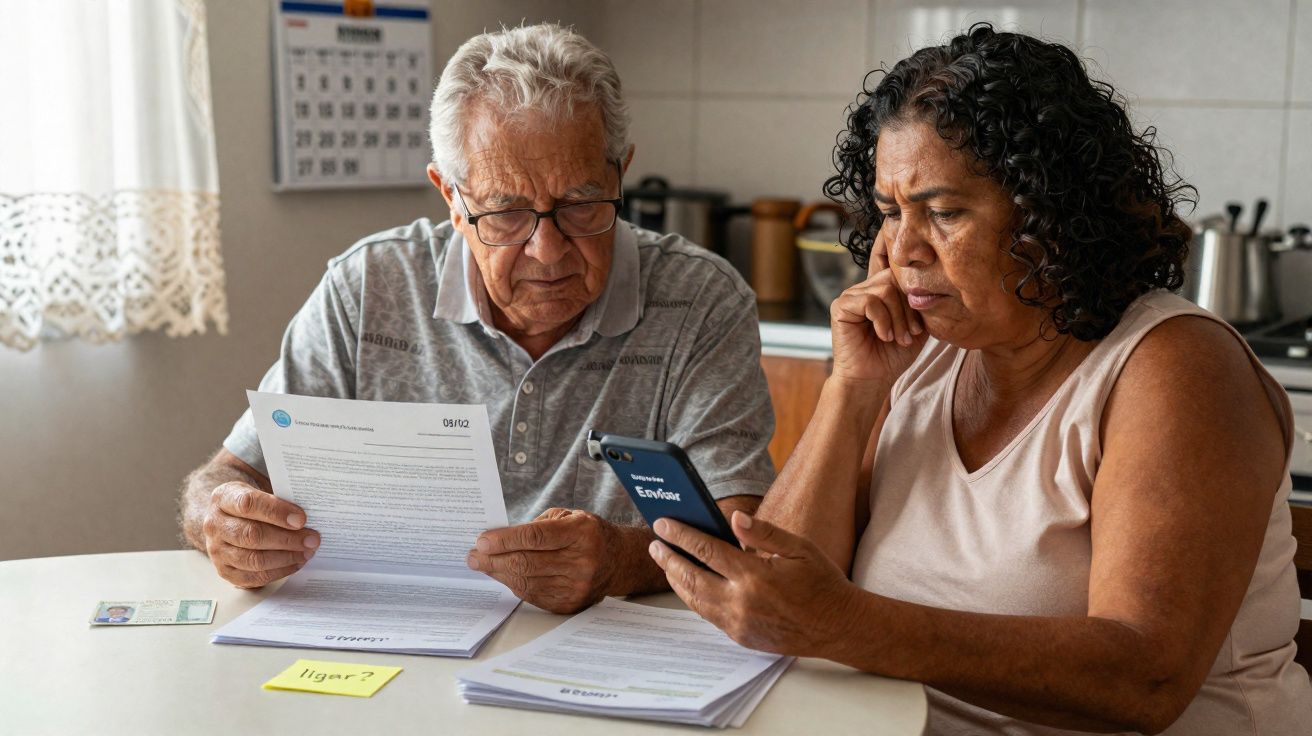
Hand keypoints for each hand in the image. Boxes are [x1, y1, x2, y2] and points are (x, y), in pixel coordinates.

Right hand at [201, 482, 318, 588]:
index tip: (302, 519)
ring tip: (307, 552)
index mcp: (223, 498)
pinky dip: (278, 572)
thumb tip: (306, 519)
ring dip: (285, 558)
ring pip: (253, 559)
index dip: (277, 512)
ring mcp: (217, 550)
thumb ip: (280, 500)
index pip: (248, 504)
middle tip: (312, 539)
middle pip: (251, 535)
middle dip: (287, 539)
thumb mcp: (260, 490)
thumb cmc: (252, 504)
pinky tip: (295, 563)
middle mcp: (215, 524)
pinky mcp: (224, 571)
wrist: (229, 518)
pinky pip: (253, 577)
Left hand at [466, 508, 620, 613]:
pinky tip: (503, 575)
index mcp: (581, 532)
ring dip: (499, 573)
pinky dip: (514, 584)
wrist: (619, 561)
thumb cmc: (588, 534)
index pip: (536, 537)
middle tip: (473, 556)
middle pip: (527, 562)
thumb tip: (499, 539)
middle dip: (494, 559)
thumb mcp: (569, 516)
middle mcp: (581, 561)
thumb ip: (537, 526)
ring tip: (483, 565)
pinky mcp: (570, 603)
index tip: (482, 541)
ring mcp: (577, 586)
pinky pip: (533, 595)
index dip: (505, 540)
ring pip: (526, 581)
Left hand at [649, 511, 862, 656]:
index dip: (681, 535)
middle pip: (691, 577)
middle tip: (654, 544)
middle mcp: (742, 602)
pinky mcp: (741, 637)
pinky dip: (694, 598)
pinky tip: (689, 585)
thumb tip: (733, 518)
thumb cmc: (821, 583)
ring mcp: (739, 623)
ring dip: (677, 580)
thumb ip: (764, 533)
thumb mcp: (799, 548)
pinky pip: (708, 615)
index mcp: (756, 576)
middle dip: (669, 559)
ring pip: (695, 600)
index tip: (663, 524)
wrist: (837, 626)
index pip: (706, 550)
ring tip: (666, 563)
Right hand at [829, 234, 926, 385]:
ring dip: (898, 317)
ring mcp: (851, 296)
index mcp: (880, 290)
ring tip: (899, 338)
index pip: (895, 266)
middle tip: (912, 333)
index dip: (906, 270)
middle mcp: (864, 288)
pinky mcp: (841, 307)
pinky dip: (882, 320)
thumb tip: (932, 280)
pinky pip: (870, 301)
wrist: (872, 380)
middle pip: (894, 278)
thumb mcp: (916, 326)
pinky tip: (884, 336)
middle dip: (908, 307)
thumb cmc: (893, 355)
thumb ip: (920, 303)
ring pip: (884, 290)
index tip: (916, 287)